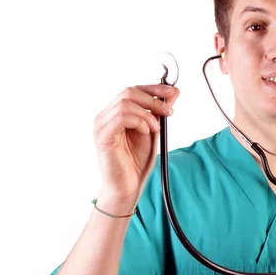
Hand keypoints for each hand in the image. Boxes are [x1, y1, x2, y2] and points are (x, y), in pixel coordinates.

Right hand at [92, 84, 179, 206]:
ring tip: (155, 128)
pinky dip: (139, 122)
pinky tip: (146, 132)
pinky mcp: (102, 137)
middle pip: (129, 92)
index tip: (173, 92)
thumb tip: (174, 92)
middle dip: (154, 99)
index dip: (154, 88)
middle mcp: (105, 116)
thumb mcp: (153, 131)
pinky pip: (122, 117)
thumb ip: (160, 112)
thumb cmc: (136, 161)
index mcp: (115, 113)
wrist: (127, 186)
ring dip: (147, 114)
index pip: (133, 90)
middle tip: (169, 112)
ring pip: (126, 103)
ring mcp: (101, 126)